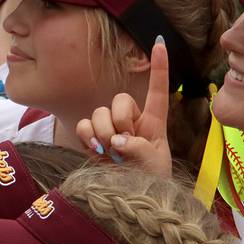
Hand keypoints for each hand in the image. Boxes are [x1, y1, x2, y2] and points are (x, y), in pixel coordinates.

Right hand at [76, 36, 173, 176]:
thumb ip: (139, 148)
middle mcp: (130, 120)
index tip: (159, 42)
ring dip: (103, 134)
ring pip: (98, 113)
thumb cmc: (150, 181)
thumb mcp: (154, 165)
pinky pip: (83, 126)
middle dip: (121, 121)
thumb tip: (116, 139)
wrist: (131, 201)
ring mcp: (109, 128)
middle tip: (124, 145)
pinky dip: (88, 138)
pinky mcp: (91, 139)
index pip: (157, 90)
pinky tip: (97, 151)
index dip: (159, 66)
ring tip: (112, 154)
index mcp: (154, 121)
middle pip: (119, 101)